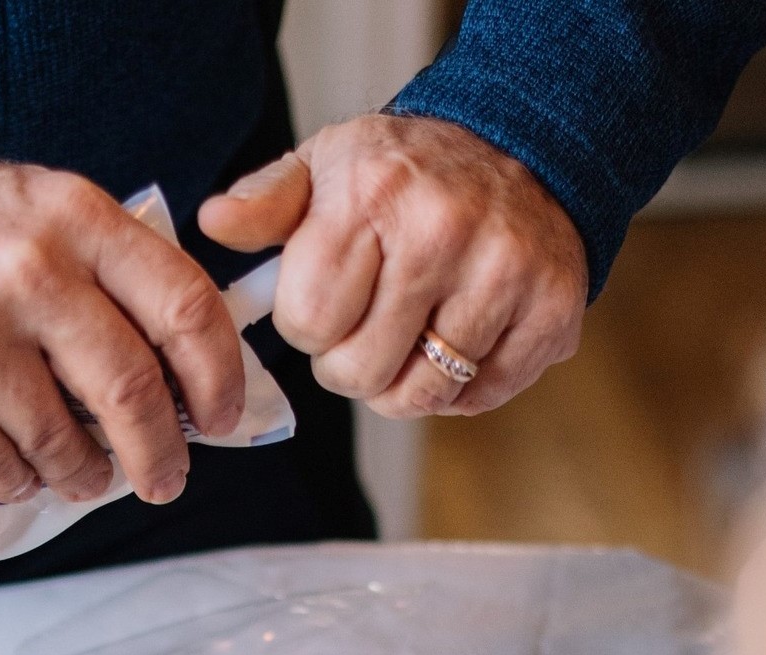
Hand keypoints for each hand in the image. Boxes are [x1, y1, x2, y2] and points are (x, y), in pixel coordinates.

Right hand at [0, 147, 243, 505]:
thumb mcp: (34, 210)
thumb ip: (108, 272)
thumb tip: (187, 371)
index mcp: (73, 218)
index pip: (183, 306)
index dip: (218, 377)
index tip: (221, 418)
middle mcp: (27, 269)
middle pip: (132, 388)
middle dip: (160, 453)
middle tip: (165, 480)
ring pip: (64, 442)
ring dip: (85, 475)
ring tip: (82, 476)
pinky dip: (17, 481)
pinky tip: (13, 466)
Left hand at [199, 113, 586, 418]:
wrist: (522, 145)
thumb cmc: (407, 171)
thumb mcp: (327, 165)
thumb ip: (265, 202)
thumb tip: (214, 224)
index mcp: (374, 194)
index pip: (306, 322)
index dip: (308, 326)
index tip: (329, 300)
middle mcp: (443, 232)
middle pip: (359, 372)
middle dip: (350, 364)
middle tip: (369, 326)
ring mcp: (504, 275)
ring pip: (422, 395)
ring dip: (404, 384)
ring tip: (411, 337)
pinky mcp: (552, 312)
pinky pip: (480, 397)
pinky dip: (461, 388)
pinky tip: (458, 340)